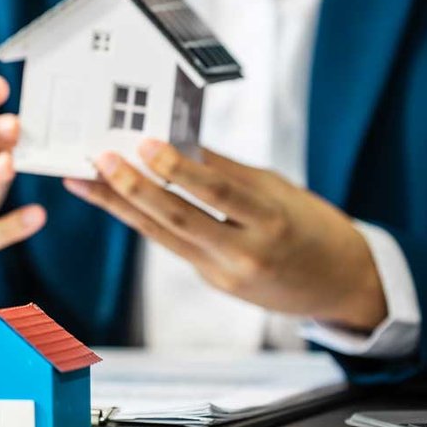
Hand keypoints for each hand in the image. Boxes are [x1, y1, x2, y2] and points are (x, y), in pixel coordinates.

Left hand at [64, 139, 385, 330]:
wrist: (342, 286)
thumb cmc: (314, 227)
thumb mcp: (279, 190)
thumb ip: (226, 170)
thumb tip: (178, 139)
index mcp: (271, 222)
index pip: (216, 192)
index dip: (177, 169)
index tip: (144, 143)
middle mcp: (244, 254)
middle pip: (177, 219)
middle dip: (132, 189)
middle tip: (98, 160)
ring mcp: (224, 275)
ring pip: (163, 236)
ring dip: (120, 206)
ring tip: (85, 181)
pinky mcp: (213, 282)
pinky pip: (173, 245)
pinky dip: (143, 220)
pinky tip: (115, 200)